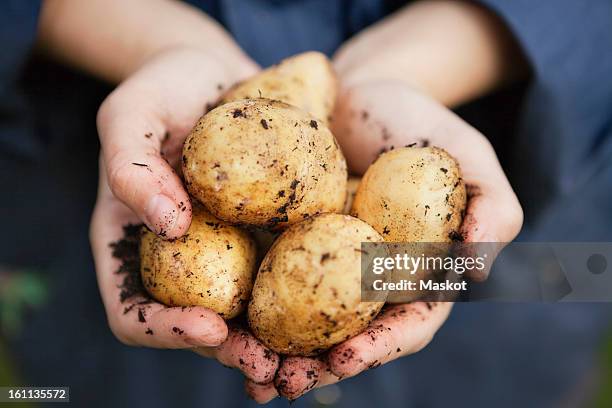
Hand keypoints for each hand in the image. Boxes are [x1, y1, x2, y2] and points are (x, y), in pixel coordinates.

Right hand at [90, 47, 278, 382]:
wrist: (215, 75)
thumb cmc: (162, 89)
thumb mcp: (130, 114)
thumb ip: (131, 167)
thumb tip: (170, 228)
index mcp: (133, 247)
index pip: (133, 311)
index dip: (165, 330)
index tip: (209, 328)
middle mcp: (179, 263)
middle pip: (197, 328)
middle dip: (232, 353)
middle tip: (270, 367)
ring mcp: (225, 254)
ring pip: (246, 316)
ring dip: (276, 346)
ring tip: (310, 362)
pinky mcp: (266, 237)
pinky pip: (284, 277)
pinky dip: (306, 302)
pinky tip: (338, 310)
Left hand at [245, 81, 522, 401]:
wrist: (360, 92)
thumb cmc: (421, 124)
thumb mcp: (470, 157)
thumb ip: (492, 208)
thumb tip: (475, 272)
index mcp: (417, 272)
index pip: (406, 324)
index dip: (380, 347)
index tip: (345, 358)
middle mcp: (369, 278)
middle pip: (349, 336)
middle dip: (319, 366)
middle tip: (285, 384)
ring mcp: (325, 264)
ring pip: (304, 321)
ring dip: (279, 353)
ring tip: (253, 376)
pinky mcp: (286, 242)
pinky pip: (268, 280)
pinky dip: (252, 310)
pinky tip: (224, 328)